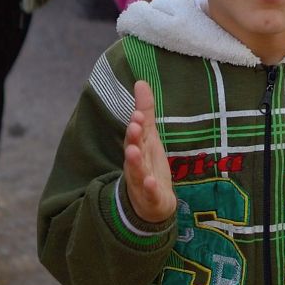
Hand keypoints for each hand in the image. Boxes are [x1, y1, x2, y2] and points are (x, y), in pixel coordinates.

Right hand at [123, 81, 175, 222]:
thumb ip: (145, 111)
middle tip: (134, 126)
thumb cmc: (148, 164)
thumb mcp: (149, 136)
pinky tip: (150, 182)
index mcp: (138, 148)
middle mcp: (137, 164)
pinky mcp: (151, 197)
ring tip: (133, 151)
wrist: (149, 203)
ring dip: (135, 162)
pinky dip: (149, 188)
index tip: (137, 113)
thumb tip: (141, 81)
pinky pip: (149, 193)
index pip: (136, 134)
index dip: (136, 124)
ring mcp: (142, 181)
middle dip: (133, 139)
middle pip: (133, 150)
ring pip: (137, 171)